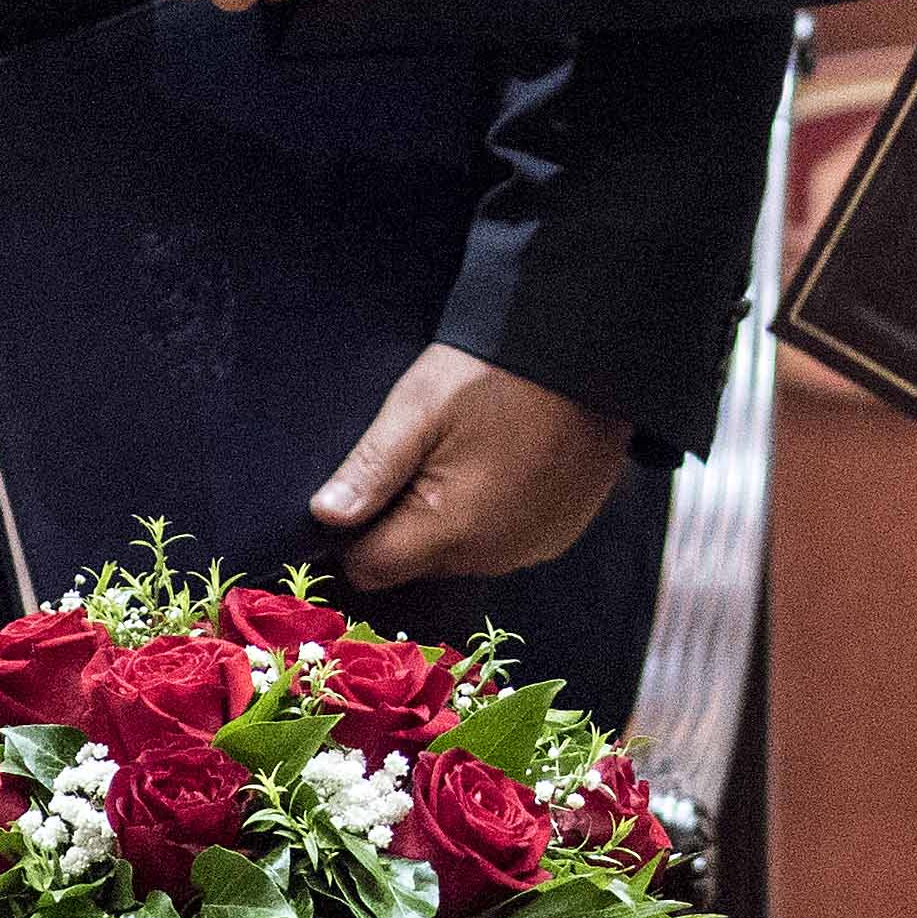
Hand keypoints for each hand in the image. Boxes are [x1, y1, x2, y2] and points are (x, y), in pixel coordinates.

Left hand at [308, 342, 632, 593]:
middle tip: (423, 453)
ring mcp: (534, 546)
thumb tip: (325, 517)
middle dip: (406, 518)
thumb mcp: (420, 405)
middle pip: (418, 561)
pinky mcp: (562, 530)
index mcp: (453, 530)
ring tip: (469, 450)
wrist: (591, 349)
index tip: (368, 486)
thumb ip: (372, 467)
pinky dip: (495, 512)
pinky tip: (505, 460)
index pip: (372, 568)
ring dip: (453, 517)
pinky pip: (506, 539)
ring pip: (462, 553)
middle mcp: (496, 555)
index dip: (355, 534)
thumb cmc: (497, 371)